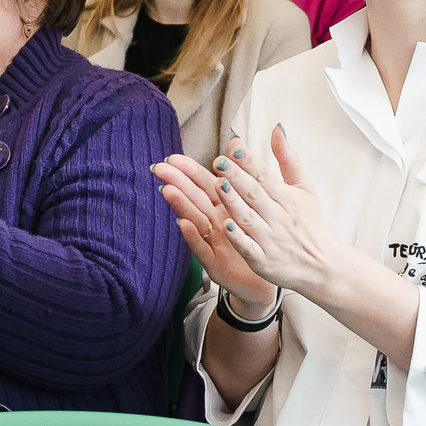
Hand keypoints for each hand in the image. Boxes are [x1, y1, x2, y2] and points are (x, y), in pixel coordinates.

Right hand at [155, 150, 279, 318]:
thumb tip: (237, 146)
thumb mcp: (251, 209)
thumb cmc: (254, 242)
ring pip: (195, 220)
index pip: (204, 184)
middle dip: (177, 183)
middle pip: (194, 199)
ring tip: (168, 190)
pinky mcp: (215, 264)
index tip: (173, 158)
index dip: (189, 171)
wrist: (264, 279)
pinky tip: (184, 225)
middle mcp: (214, 223)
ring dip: (181, 206)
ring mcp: (212, 243)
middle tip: (161, 168)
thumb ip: (243, 180)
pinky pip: (203, 249)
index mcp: (224, 207)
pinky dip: (194, 237)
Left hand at [164, 128, 346, 301]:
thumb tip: (277, 129)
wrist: (323, 266)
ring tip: (219, 185)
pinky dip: (239, 238)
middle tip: (219, 161)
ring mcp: (270, 240)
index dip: (248, 160)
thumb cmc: (311, 224)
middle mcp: (279, 217)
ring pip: (249, 218)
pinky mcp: (263, 261)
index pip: (265, 175)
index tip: (234, 146)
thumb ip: (288, 159)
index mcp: (288, 198)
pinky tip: (227, 226)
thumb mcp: (305, 189)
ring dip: (233, 202)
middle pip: (254, 194)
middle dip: (236, 177)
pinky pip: (249, 248)